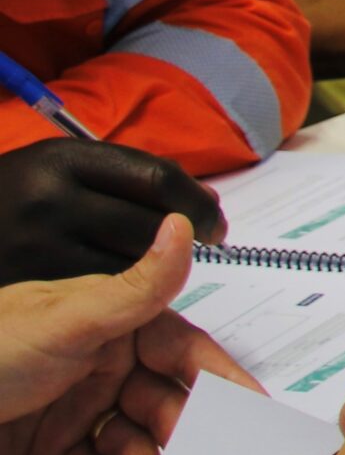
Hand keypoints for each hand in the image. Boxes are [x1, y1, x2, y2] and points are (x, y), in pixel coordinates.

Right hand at [0, 142, 226, 283]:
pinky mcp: (28, 286)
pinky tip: (117, 284)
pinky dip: (119, 290)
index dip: (197, 203)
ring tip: (155, 261)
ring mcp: (34, 247)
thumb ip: (127, 179)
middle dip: (187, 238)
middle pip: (150, 226)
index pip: (158, 179)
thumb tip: (205, 203)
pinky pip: (97, 295)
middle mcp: (49, 201)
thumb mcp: (60, 167)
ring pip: (129, 265)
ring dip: (153, 266)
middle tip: (205, 243)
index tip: (215, 219)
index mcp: (63, 159)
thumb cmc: (16, 195)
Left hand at [0, 215, 260, 454]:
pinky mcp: (54, 448)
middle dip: (175, 440)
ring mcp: (80, 406)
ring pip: (135, 444)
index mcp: (115, 322)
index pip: (183, 350)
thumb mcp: (68, 320)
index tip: (248, 410)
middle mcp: (104, 362)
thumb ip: (136, 286)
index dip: (218, 379)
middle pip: (165, 405)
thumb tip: (184, 226)